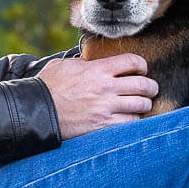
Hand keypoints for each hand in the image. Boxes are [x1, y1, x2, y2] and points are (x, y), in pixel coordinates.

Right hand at [35, 54, 158, 138]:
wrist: (37, 110)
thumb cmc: (48, 86)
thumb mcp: (65, 65)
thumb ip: (85, 63)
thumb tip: (94, 61)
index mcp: (98, 69)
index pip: (133, 62)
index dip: (142, 65)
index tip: (141, 69)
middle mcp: (106, 87)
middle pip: (144, 85)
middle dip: (151, 87)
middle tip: (150, 89)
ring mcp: (106, 108)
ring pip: (141, 105)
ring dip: (145, 105)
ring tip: (142, 105)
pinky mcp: (103, 126)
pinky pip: (130, 123)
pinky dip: (134, 121)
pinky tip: (130, 119)